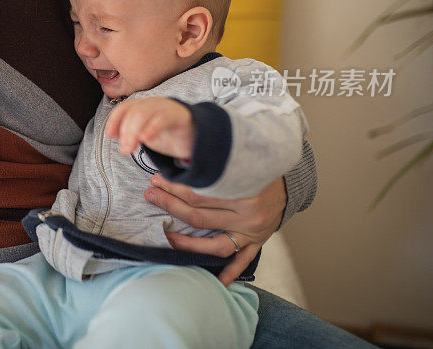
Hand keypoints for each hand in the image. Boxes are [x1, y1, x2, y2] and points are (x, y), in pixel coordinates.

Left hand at [105, 97, 194, 159]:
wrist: (198, 135)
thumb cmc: (169, 133)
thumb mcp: (146, 133)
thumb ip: (130, 132)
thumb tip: (113, 133)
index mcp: (143, 106)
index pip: (124, 108)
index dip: (114, 119)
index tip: (110, 134)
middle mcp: (152, 104)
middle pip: (132, 111)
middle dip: (124, 130)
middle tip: (124, 150)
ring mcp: (166, 108)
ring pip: (143, 113)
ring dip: (132, 131)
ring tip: (130, 148)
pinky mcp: (179, 116)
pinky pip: (163, 118)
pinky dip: (152, 128)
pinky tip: (146, 139)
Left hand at [144, 173, 286, 285]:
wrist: (291, 181)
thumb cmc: (258, 166)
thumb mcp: (238, 160)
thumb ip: (213, 163)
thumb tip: (179, 159)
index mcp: (243, 190)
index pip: (199, 192)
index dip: (174, 185)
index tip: (157, 179)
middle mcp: (248, 214)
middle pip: (200, 215)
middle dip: (171, 205)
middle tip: (151, 195)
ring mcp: (253, 232)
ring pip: (216, 244)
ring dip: (189, 244)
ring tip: (168, 238)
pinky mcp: (258, 242)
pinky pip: (242, 261)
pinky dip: (229, 273)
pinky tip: (215, 283)